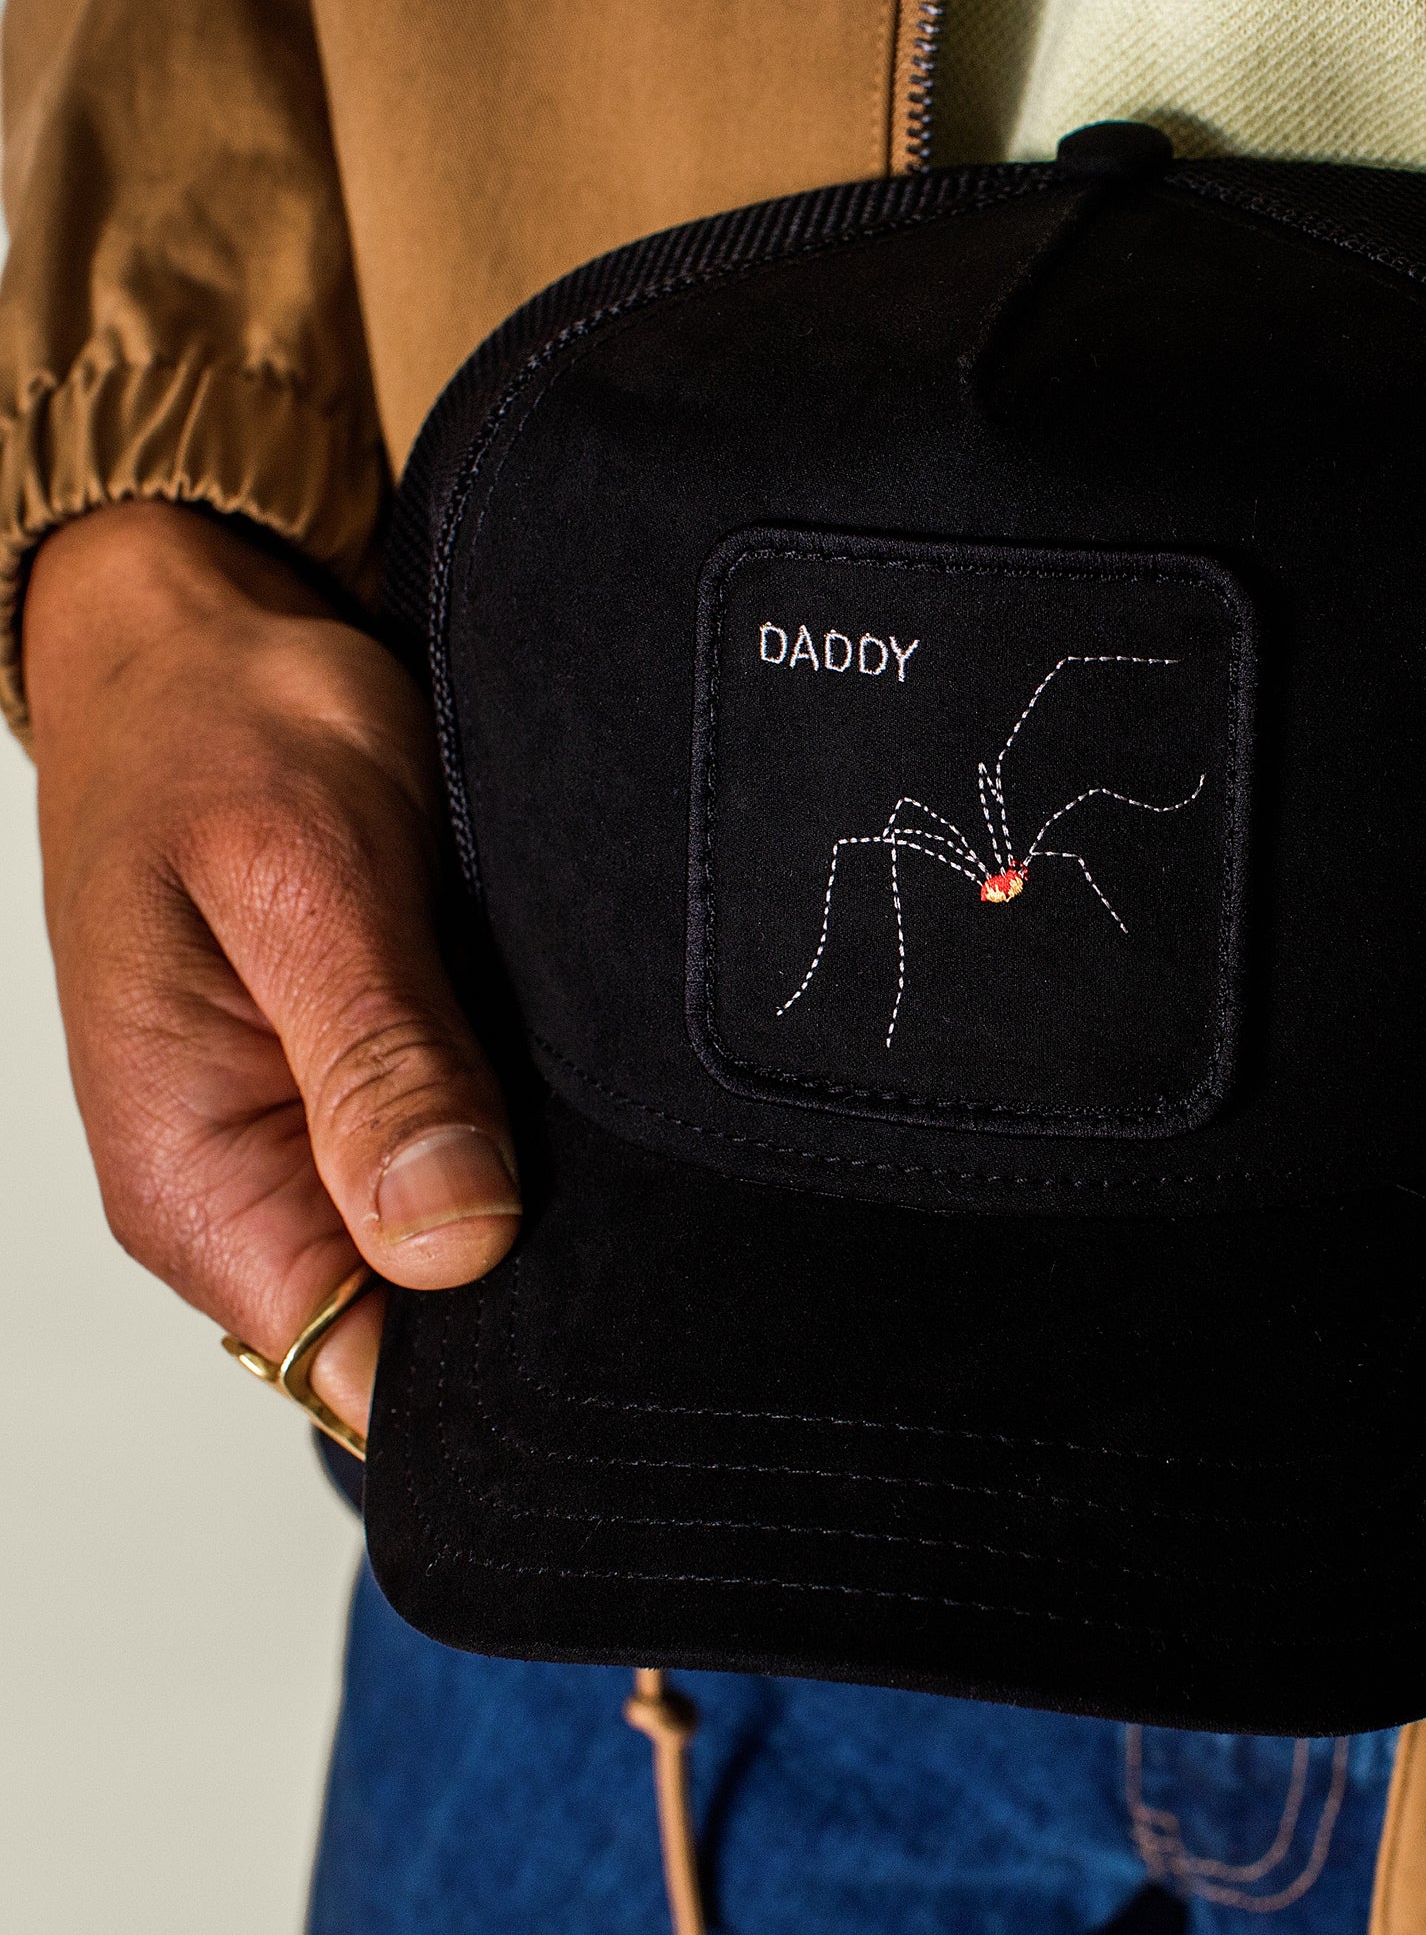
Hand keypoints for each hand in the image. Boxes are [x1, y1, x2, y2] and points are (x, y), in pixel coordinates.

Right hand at [24, 502, 518, 1440]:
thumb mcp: (309, 881)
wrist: (200, 643)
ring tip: (606, 1095)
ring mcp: (311, 1139)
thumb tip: (451, 1241)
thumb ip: (378, 1064)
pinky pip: (465, 1148)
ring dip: (540, 1186)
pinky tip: (576, 1068)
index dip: (493, 1352)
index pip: (365, 1369)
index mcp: (202, 1176)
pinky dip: (530, 1120)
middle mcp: (251, 1185)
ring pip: (457, 1237)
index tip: (600, 1275)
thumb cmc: (223, 733)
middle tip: (637, 1167)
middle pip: (426, 1321)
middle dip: (537, 1269)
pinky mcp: (364, 1083)